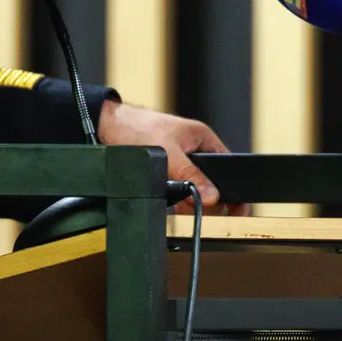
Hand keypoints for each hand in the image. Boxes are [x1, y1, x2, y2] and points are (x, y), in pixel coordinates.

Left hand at [97, 99, 244, 214]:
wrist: (105, 128)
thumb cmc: (136, 128)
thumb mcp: (168, 154)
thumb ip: (191, 175)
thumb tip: (213, 196)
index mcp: (202, 138)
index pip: (226, 166)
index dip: (231, 188)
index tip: (236, 209)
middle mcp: (193, 150)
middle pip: (210, 182)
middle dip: (207, 199)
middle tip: (203, 212)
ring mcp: (179, 162)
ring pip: (193, 189)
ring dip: (188, 202)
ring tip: (182, 208)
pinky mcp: (164, 172)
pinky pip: (177, 192)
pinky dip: (175, 202)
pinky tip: (172, 208)